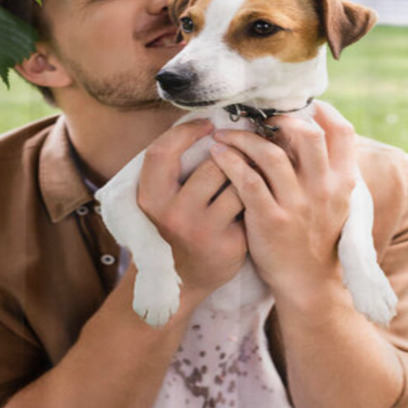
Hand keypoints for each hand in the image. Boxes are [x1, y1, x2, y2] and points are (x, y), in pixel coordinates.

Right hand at [137, 119, 247, 303]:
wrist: (182, 283)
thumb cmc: (175, 229)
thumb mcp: (162, 200)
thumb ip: (175, 169)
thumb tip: (206, 123)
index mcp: (150, 198)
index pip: (162, 152)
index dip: (185, 132)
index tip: (207, 124)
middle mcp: (173, 215)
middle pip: (213, 164)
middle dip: (232, 153)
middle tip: (243, 148)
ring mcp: (202, 231)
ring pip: (238, 183)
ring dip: (247, 174)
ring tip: (252, 172)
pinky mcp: (229, 245)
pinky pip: (251, 206)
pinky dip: (254, 199)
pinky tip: (256, 200)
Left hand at [209, 101, 356, 307]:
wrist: (307, 283)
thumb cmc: (316, 237)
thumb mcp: (335, 203)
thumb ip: (326, 170)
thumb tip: (306, 131)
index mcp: (344, 182)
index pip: (343, 133)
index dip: (323, 112)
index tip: (301, 105)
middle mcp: (324, 189)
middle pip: (308, 135)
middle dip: (280, 119)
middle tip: (259, 120)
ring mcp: (298, 205)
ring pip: (270, 154)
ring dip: (244, 138)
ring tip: (226, 135)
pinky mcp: (271, 220)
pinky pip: (247, 180)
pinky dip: (230, 162)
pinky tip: (218, 154)